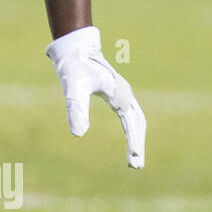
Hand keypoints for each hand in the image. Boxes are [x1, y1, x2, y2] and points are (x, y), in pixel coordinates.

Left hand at [46, 26, 145, 167]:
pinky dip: (130, 127)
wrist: (74, 46)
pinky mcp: (114, 91)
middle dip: (138, 144)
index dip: (135, 144)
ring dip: (136, 137)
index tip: (134, 162)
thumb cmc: (74, 66)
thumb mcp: (73, 89)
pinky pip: (127, 112)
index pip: (134, 125)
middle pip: (139, 124)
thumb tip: (78, 135)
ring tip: (133, 157)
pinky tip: (127, 135)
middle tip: (135, 166)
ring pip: (135, 118)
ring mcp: (121, 91)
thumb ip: (76, 110)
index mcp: (121, 95)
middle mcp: (125, 93)